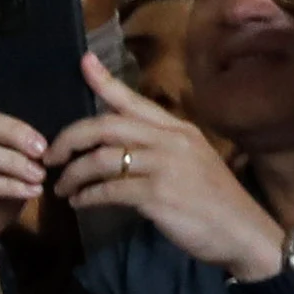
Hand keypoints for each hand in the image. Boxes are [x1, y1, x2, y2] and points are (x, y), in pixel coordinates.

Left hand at [53, 57, 281, 277]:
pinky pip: (109, 190)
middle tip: (50, 157)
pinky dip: (87, 197)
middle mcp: (171, 140)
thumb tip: (118, 145)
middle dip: (70, 139)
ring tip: (62, 188)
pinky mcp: (158, 195)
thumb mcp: (190, 162)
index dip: (105, 81)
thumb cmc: (213, 201)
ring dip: (73, 174)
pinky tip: (80, 203)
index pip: (134, 100)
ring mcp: (165, 166)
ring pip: (102, 159)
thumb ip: (159, 148)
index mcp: (178, 129)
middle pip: (106, 126)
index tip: (82, 62)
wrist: (242, 232)